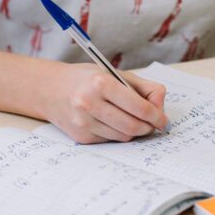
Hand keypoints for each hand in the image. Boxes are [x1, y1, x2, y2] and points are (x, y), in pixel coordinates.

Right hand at [40, 63, 169, 143]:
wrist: (50, 89)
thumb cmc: (88, 80)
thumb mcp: (116, 74)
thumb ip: (145, 88)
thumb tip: (161, 109)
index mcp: (100, 83)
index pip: (139, 107)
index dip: (157, 116)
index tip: (164, 120)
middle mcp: (88, 103)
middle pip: (133, 126)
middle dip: (148, 127)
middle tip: (153, 124)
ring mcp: (82, 123)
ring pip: (123, 137)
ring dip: (134, 132)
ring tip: (133, 120)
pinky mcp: (80, 137)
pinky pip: (110, 140)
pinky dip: (118, 134)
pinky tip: (112, 122)